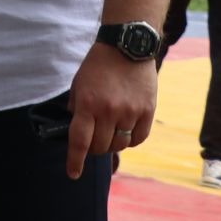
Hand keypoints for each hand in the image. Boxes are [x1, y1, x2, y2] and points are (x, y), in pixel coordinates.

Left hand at [65, 41, 157, 178]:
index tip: (73, 174)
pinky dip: (131, 139)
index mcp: (87, 104)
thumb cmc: (98, 65)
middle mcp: (108, 110)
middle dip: (95, 149)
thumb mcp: (79, 84)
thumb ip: (77, 108)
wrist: (127, 46)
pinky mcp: (147, 111)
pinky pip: (138, 138)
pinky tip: (126, 130)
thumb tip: (78, 132)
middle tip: (94, 141)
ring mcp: (130, 111)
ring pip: (120, 144)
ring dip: (113, 144)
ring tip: (110, 132)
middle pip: (101, 147)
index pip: (79, 141)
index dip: (75, 161)